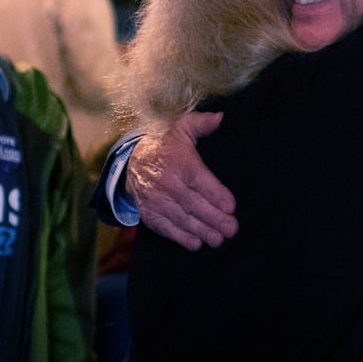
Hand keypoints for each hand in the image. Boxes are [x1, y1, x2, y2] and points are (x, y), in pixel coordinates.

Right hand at [127, 111, 236, 249]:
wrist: (131, 162)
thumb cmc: (166, 146)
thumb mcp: (181, 129)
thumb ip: (201, 124)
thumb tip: (220, 117)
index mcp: (178, 162)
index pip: (199, 179)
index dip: (216, 194)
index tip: (231, 206)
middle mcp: (166, 182)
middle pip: (193, 203)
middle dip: (214, 218)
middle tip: (231, 229)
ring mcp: (155, 200)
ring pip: (181, 218)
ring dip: (201, 231)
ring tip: (218, 239)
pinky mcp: (149, 213)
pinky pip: (166, 228)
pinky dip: (180, 237)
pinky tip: (196, 243)